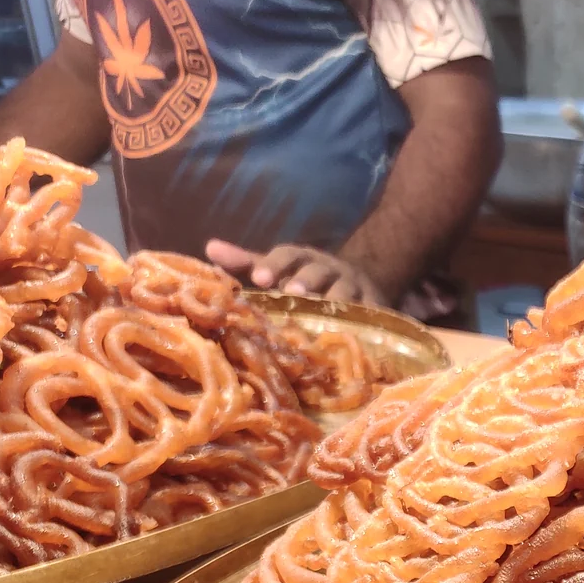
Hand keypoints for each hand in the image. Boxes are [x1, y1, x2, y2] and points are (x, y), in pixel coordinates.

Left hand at [204, 239, 389, 306]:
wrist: (360, 286)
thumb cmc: (306, 281)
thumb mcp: (278, 269)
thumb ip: (247, 262)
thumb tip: (209, 248)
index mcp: (303, 259)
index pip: (288, 255)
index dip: (274, 265)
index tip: (260, 279)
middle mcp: (329, 269)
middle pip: (317, 271)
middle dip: (305, 280)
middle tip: (292, 292)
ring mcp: (354, 288)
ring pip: (344, 292)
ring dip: (334, 300)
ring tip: (322, 314)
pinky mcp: (374, 309)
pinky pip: (368, 315)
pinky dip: (361, 322)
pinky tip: (352, 334)